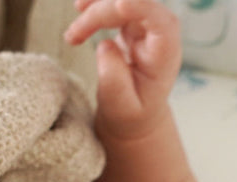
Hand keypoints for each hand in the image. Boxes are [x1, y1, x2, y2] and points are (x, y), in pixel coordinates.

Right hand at [65, 0, 182, 138]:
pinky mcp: (133, 19)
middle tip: (72, 38)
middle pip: (133, 3)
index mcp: (165, 53)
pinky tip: (80, 10)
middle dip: (100, 12)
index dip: (141, 7)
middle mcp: (159, 31)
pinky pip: (115, 2)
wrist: (135, 114)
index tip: (119, 4)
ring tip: (72, 33)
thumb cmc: (131, 113)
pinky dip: (96, 5)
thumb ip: (114, 81)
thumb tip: (105, 45)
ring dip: (94, 7)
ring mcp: (147, 22)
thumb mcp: (121, 108)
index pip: (160, 21)